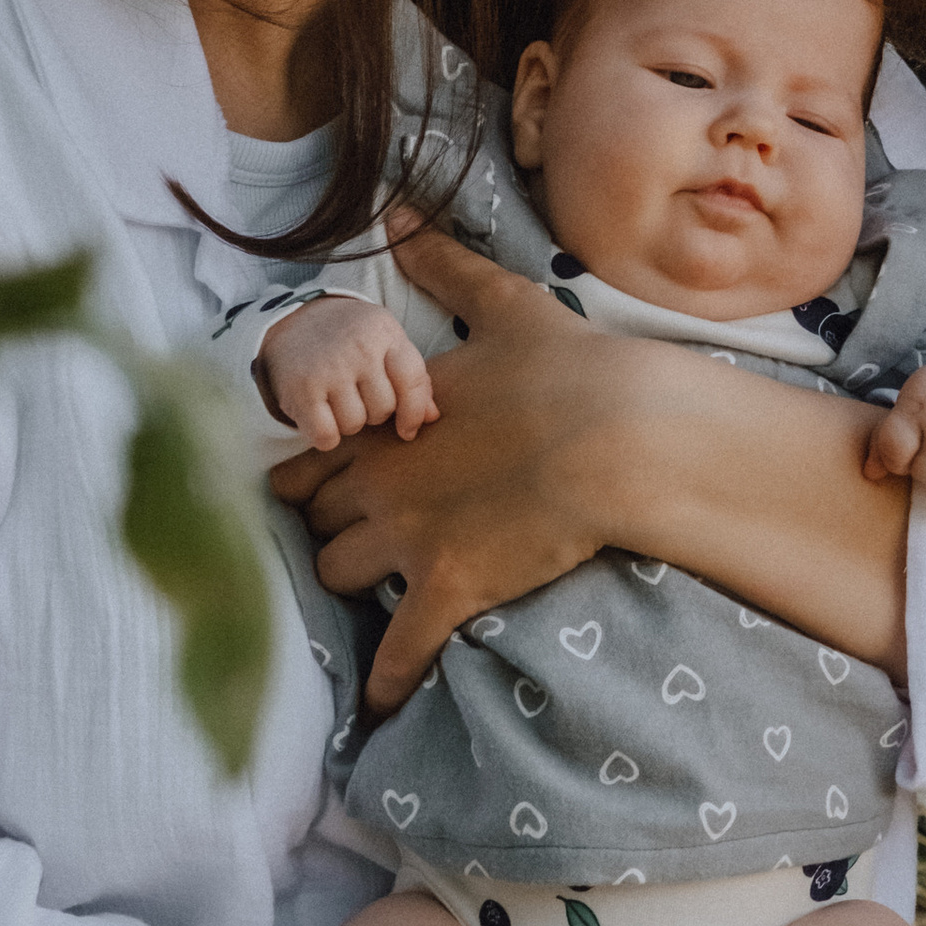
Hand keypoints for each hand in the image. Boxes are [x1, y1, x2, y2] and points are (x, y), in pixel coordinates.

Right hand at [261, 295, 438, 452]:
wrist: (292, 321)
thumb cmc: (350, 338)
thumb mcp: (385, 342)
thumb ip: (412, 377)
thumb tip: (433, 417)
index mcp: (384, 332)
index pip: (412, 380)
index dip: (414, 412)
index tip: (407, 430)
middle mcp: (358, 347)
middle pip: (383, 409)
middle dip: (373, 411)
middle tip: (356, 395)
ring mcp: (328, 367)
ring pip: (355, 424)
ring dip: (347, 422)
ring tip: (336, 399)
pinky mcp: (301, 389)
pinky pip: (327, 437)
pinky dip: (324, 436)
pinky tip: (320, 415)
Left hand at [271, 227, 665, 714]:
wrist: (621, 435)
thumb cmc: (569, 367)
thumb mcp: (502, 304)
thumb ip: (443, 262)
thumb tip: (403, 214)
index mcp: (385, 416)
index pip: (304, 453)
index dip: (307, 472)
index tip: (316, 483)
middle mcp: (379, 479)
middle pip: (311, 519)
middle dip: (325, 528)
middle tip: (350, 536)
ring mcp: (408, 537)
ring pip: (336, 576)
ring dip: (351, 588)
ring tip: (373, 594)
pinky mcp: (446, 589)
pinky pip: (395, 654)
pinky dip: (385, 684)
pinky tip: (379, 712)